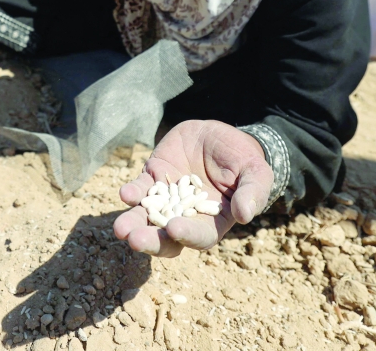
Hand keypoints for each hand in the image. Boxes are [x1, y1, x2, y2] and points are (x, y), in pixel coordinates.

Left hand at [113, 120, 273, 257]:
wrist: (221, 135)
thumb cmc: (243, 160)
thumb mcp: (256, 173)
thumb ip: (252, 193)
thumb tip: (245, 216)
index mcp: (212, 222)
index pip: (199, 236)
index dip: (188, 235)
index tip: (175, 230)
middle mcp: (185, 215)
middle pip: (166, 236)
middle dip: (150, 240)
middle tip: (134, 240)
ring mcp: (165, 198)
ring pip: (146, 217)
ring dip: (133, 223)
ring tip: (120, 229)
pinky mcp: (153, 177)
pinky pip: (140, 189)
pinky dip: (132, 193)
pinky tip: (126, 194)